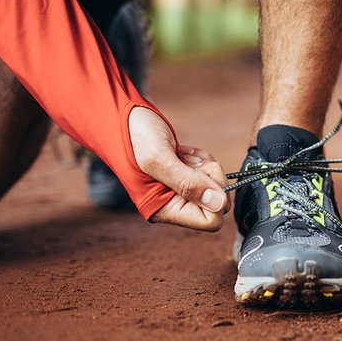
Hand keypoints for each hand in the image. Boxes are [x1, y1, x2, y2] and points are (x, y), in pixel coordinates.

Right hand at [129, 107, 229, 230]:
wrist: (123, 120)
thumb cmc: (132, 137)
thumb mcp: (159, 157)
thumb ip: (188, 183)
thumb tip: (218, 203)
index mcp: (163, 210)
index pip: (210, 221)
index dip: (215, 197)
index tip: (200, 173)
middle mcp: (172, 205)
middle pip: (216, 202)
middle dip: (209, 177)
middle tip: (187, 160)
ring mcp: (178, 192)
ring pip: (214, 185)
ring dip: (203, 165)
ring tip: (180, 154)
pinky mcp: (182, 179)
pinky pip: (207, 173)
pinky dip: (200, 159)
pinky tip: (182, 152)